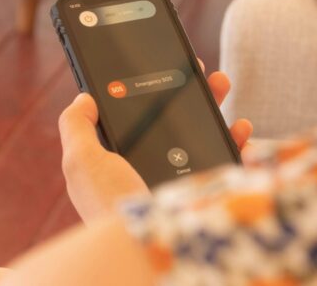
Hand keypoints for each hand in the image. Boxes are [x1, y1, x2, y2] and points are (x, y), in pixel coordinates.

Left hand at [58, 64, 252, 223]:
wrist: (151, 250)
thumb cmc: (113, 207)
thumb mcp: (81, 163)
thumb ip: (76, 127)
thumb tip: (83, 97)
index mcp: (121, 163)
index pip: (135, 119)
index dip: (147, 90)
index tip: (160, 65)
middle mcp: (151, 170)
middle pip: (173, 120)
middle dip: (188, 90)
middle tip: (199, 69)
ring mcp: (182, 182)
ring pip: (202, 132)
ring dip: (214, 104)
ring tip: (219, 84)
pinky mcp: (207, 192)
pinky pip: (227, 159)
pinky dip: (236, 139)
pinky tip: (240, 127)